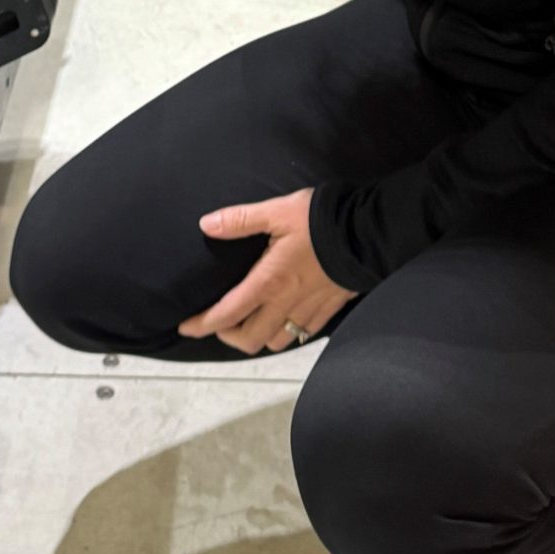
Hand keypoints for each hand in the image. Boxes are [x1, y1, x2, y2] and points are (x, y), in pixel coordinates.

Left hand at [178, 187, 356, 354]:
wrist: (367, 233)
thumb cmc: (320, 220)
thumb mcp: (277, 211)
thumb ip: (240, 220)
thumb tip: (207, 224)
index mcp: (269, 281)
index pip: (227, 314)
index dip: (203, 325)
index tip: (186, 328)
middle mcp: (286, 303)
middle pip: (250, 339)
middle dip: (228, 336)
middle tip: (219, 323)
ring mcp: (309, 310)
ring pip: (276, 342)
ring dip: (258, 336)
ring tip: (251, 321)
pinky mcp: (329, 311)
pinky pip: (302, 334)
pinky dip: (287, 333)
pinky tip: (284, 319)